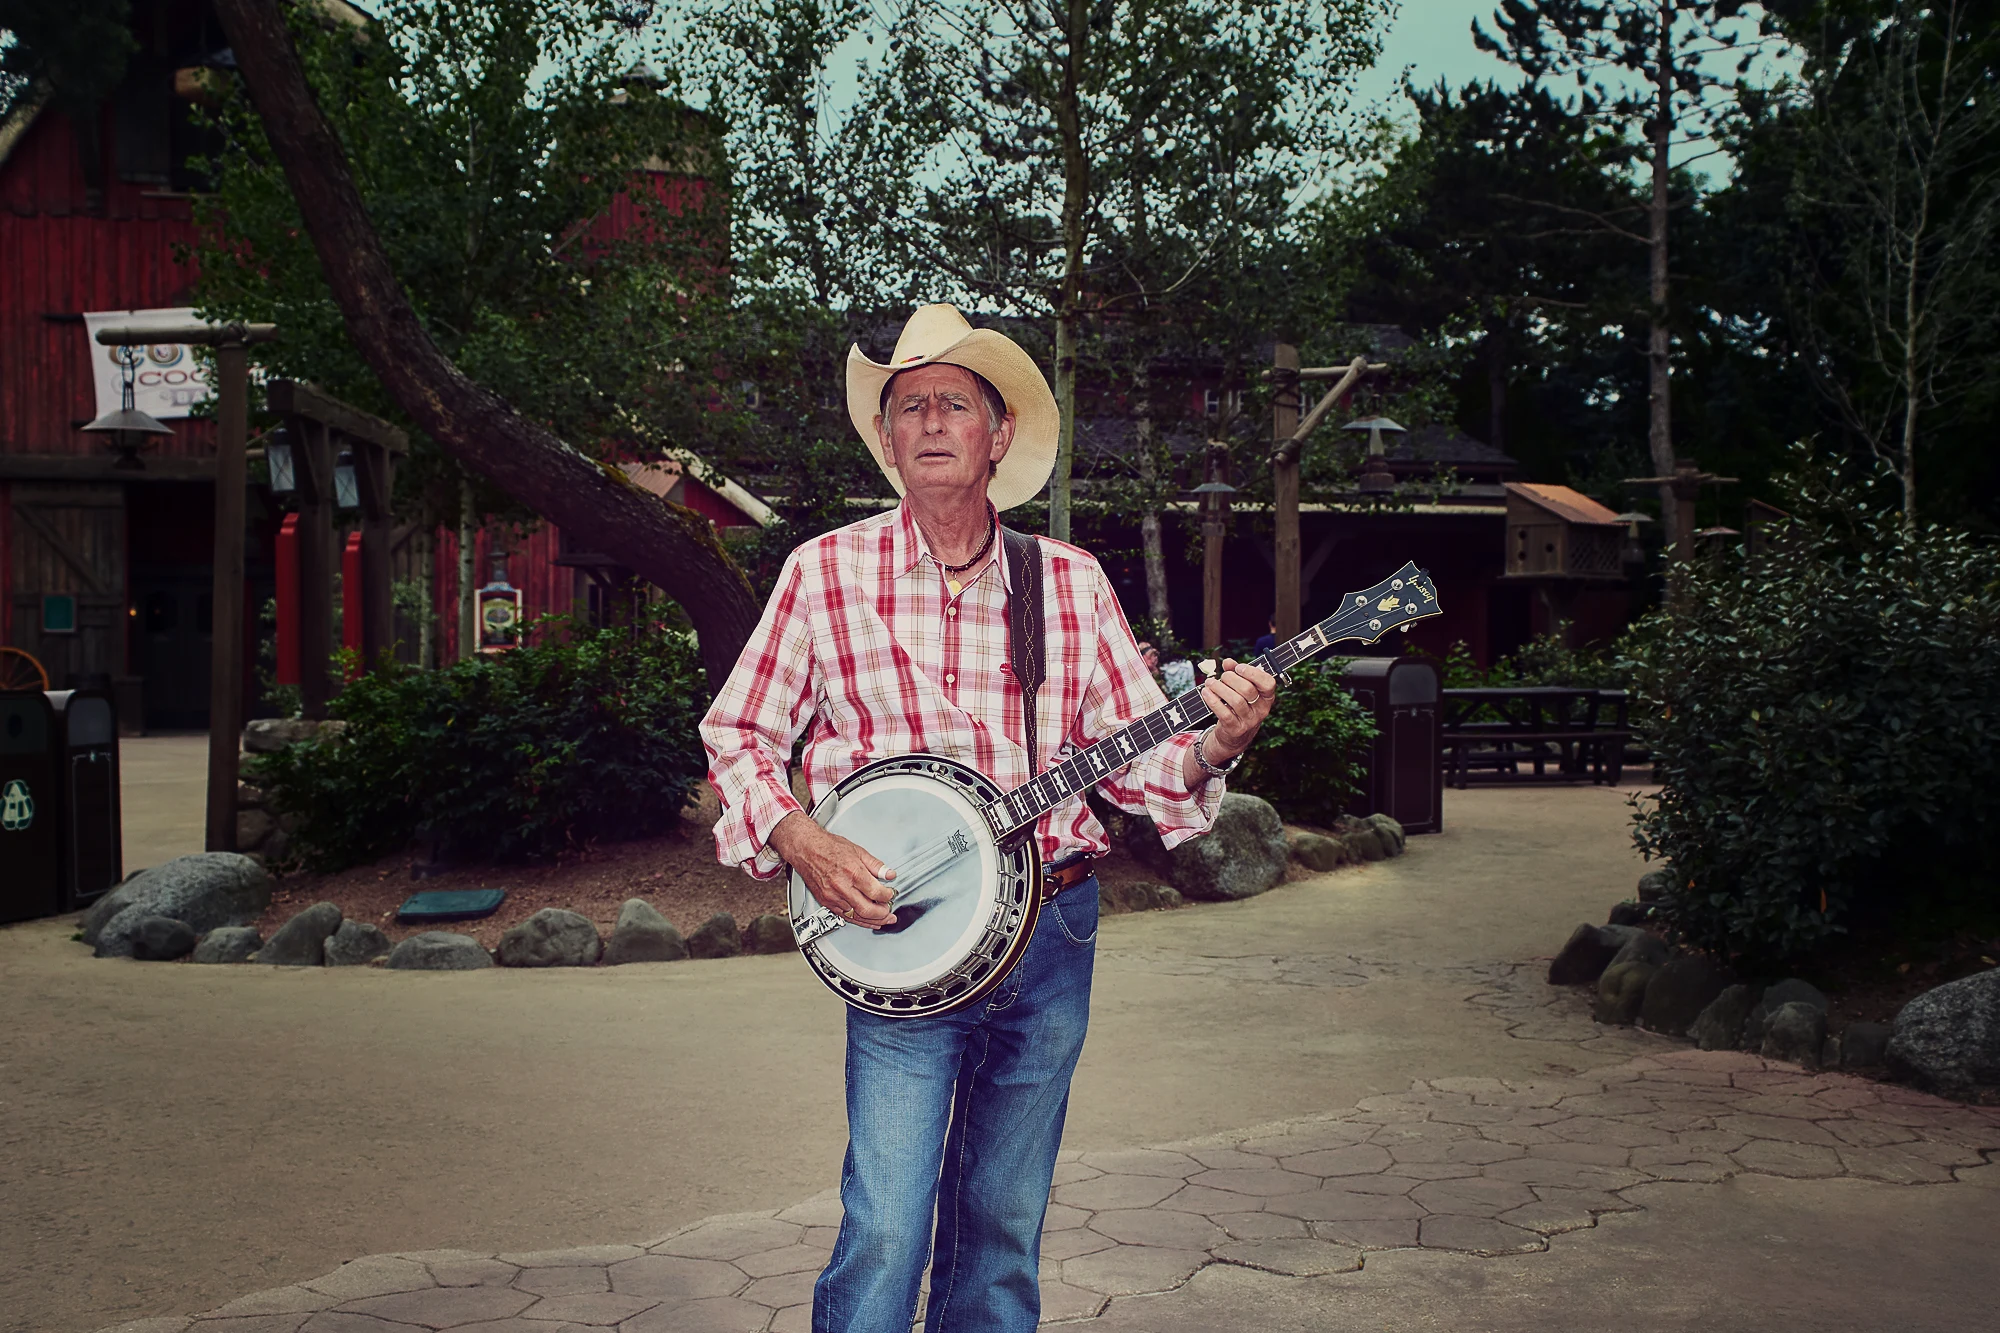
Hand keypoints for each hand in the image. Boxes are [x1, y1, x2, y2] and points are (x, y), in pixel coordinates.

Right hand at [768, 810, 896, 928]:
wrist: (806, 849)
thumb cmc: (828, 847)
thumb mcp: (858, 851)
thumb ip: (876, 865)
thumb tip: (890, 874)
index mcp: (853, 872)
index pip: (876, 892)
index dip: (888, 896)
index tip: (891, 895)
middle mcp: (842, 887)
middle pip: (867, 909)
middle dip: (882, 914)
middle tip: (890, 913)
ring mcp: (832, 896)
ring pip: (856, 916)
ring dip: (871, 921)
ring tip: (882, 921)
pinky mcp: (826, 901)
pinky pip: (844, 916)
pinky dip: (857, 920)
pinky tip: (865, 920)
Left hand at [1199, 658, 1276, 762]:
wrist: (1234, 736)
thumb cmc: (1239, 706)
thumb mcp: (1241, 690)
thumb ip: (1236, 673)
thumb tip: (1228, 662)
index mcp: (1267, 697)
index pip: (1268, 683)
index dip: (1253, 673)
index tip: (1238, 667)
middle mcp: (1261, 710)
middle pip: (1248, 690)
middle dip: (1231, 678)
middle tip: (1222, 676)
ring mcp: (1249, 721)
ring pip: (1236, 701)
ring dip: (1219, 688)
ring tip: (1210, 682)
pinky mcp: (1235, 729)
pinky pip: (1224, 713)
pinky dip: (1213, 700)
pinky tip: (1206, 693)